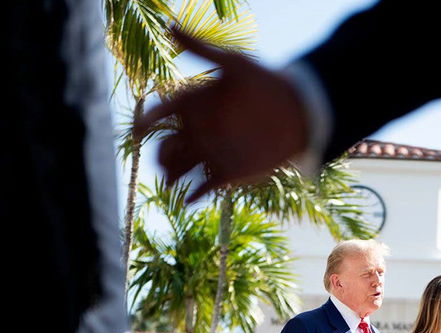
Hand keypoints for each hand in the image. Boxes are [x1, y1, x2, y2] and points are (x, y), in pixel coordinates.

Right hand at [136, 27, 308, 201]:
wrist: (298, 113)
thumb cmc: (265, 83)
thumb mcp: (234, 64)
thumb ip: (202, 50)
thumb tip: (169, 26)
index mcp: (194, 104)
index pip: (162, 113)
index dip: (148, 120)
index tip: (141, 127)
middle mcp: (198, 129)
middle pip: (166, 146)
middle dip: (159, 153)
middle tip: (164, 157)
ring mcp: (210, 152)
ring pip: (178, 168)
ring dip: (170, 175)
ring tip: (171, 178)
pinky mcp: (226, 173)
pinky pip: (202, 188)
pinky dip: (192, 196)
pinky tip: (187, 199)